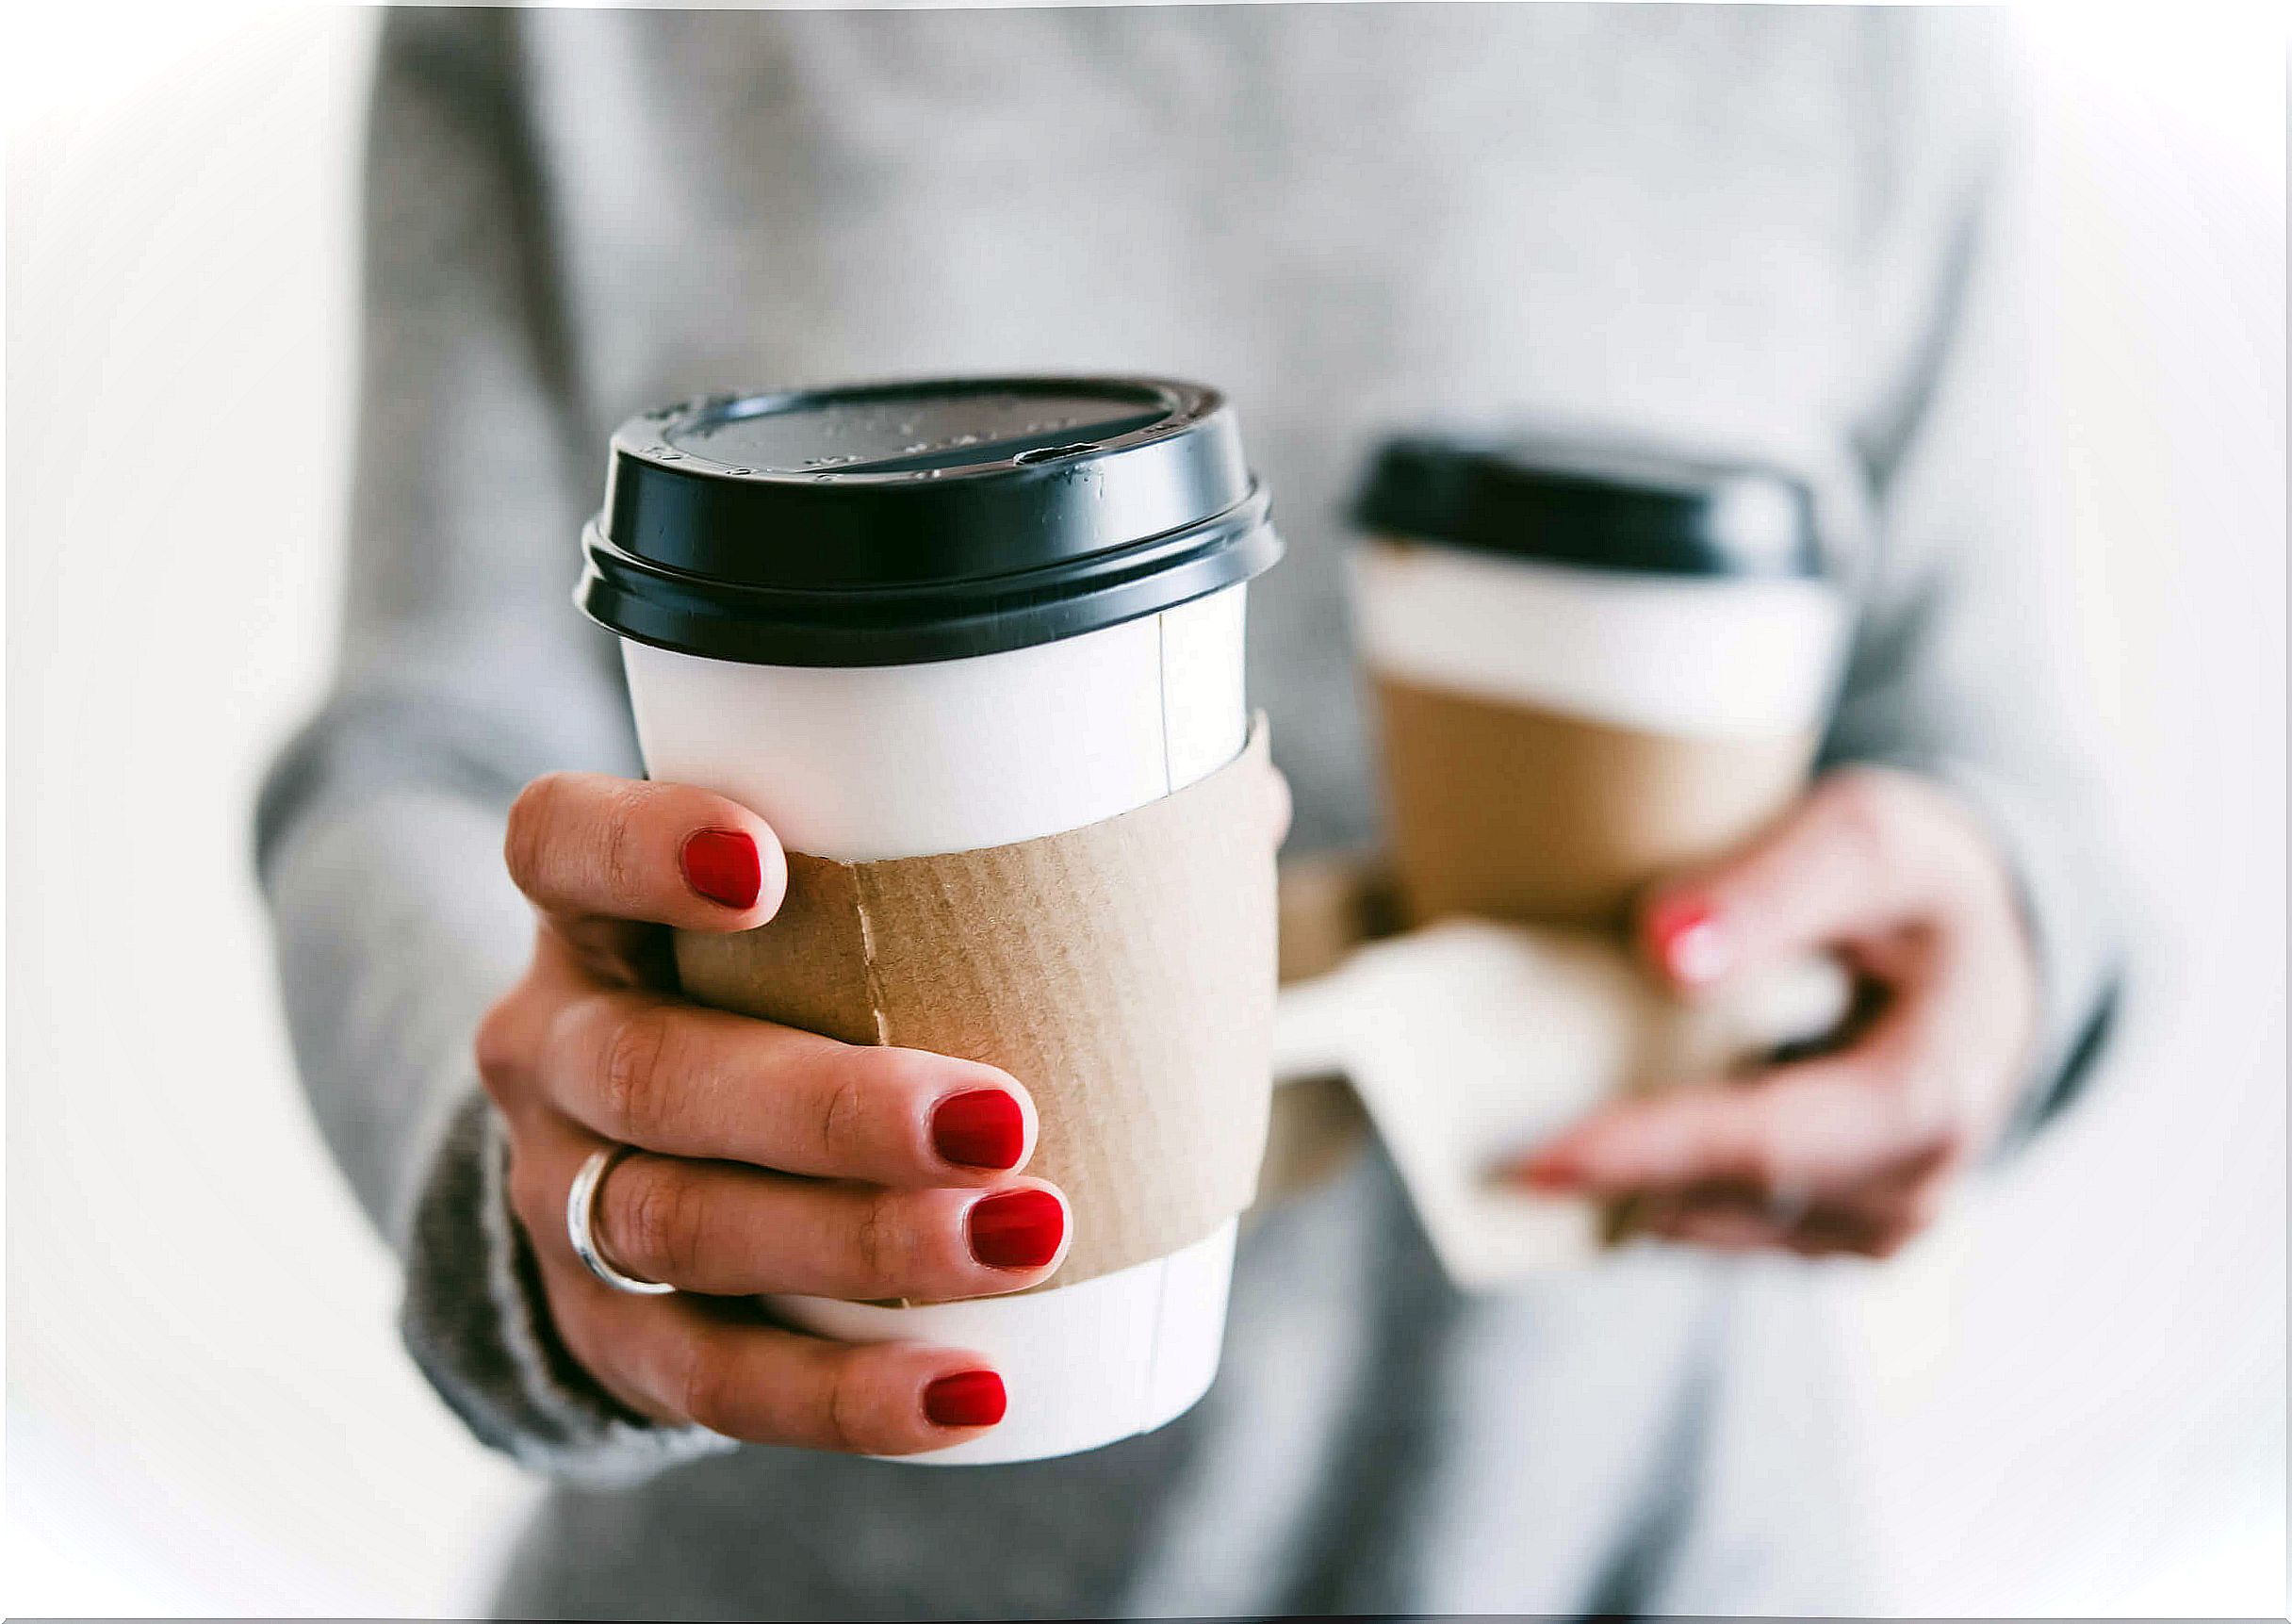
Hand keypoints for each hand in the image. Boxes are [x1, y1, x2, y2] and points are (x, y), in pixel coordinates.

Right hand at [476, 773, 1073, 1454]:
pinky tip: (969, 1392)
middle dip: (827, 1106)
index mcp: (597, 913)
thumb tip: (1238, 803)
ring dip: (859, 1245)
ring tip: (1030, 1241)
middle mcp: (552, 1048)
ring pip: (677, 1227)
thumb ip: (996, 848)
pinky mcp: (605, 1331)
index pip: (560, 844)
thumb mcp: (830, 905)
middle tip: (1001, 1120)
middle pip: (647, 1071)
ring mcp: (558, 1198)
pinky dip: (842, 1393)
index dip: (639, 847)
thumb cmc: (796, 988)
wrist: (651, 1158)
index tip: (768, 861)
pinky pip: (709, 1377)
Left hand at [1509, 767, 2038, 1258]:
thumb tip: (1669, 949)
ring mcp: (1868, 1225)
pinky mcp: (1825, 1233)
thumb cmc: (1918, 884)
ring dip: (1616, 1183)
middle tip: (1479, 1139)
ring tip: (1518, 1123)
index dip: (1649, 1153)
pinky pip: (1713, 1225)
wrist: (1979, 948)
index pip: (1767, 1146)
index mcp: (1929, 1096)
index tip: (1537, 1159)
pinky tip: (1585, 1132)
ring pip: (1706, 1224)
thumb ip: (1776, 885)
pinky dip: (1646, 1184)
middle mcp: (1907, 1188)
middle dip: (1607, 1171)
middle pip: (1722, 1199)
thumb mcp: (1865, 838)